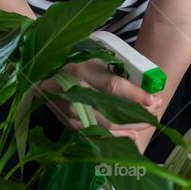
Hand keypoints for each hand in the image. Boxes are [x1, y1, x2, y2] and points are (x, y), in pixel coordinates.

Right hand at [39, 58, 163, 139]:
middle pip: (111, 111)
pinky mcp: (66, 122)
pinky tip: (130, 135)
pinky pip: (95, 133)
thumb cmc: (70, 58)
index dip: (134, 95)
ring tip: (146, 124)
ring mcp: (68, 111)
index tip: (153, 100)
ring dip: (129, 128)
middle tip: (156, 109)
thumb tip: (144, 79)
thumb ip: (113, 64)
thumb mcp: (90, 52)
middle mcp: (74, 92)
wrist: (34, 70)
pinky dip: (114, 136)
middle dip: (137, 113)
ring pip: (104, 126)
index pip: (112, 86)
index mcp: (81, 70)